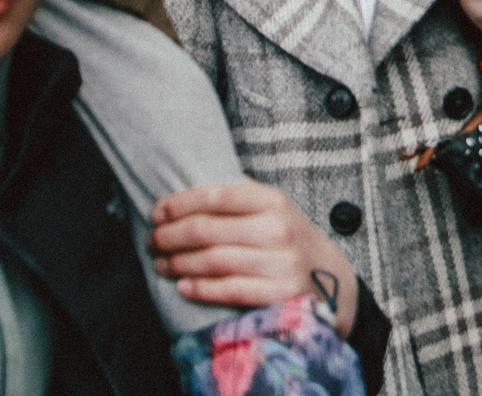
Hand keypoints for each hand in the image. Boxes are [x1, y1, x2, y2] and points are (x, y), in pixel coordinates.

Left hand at [149, 180, 358, 335]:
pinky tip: (183, 285)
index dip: (179, 204)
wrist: (330, 278)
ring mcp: (280, 263)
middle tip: (152, 241)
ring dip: (178, 263)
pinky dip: (201, 288)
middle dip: (170, 236)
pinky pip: (230, 290)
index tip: (156, 212)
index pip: (215, 195)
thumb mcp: (274, 207)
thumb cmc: (288, 239)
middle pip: (207, 230)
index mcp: (272, 200)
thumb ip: (239, 195)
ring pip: (213, 260)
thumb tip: (189, 186)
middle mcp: (277, 229)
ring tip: (161, 263)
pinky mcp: (280, 294)